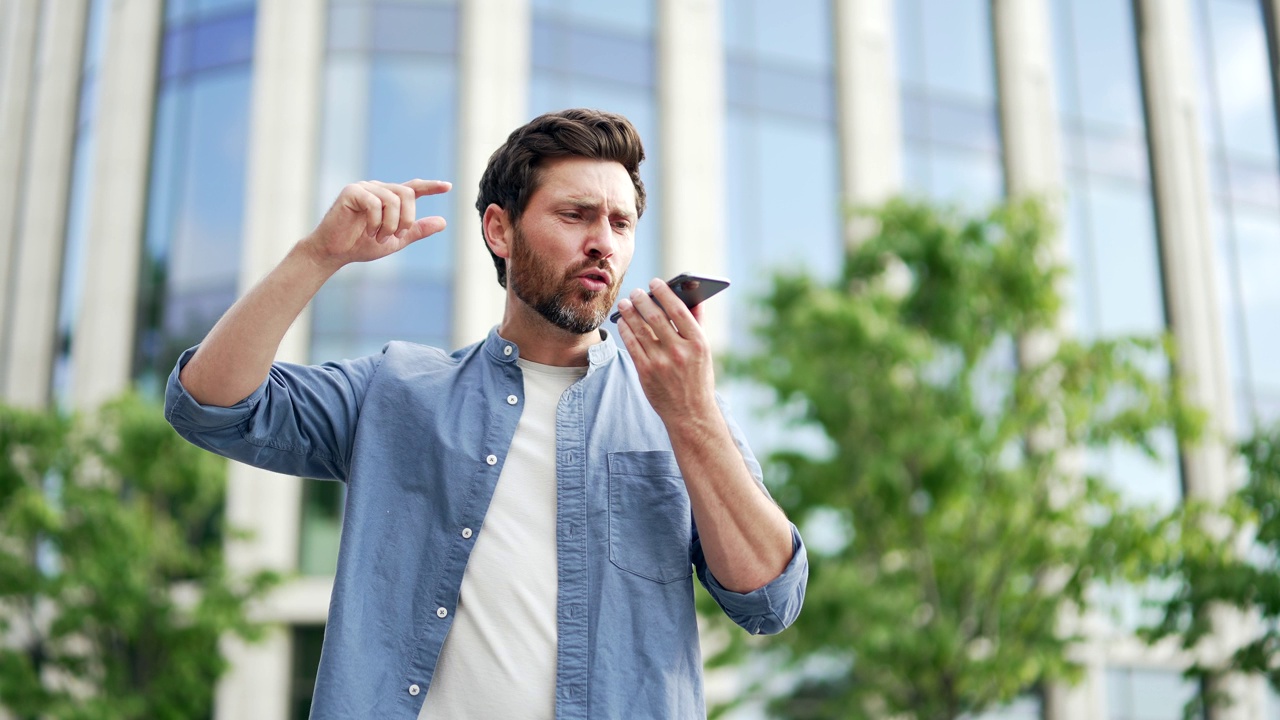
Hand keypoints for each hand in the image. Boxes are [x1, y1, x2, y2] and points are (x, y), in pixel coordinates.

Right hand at [302, 179, 450, 270]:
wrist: (334, 253)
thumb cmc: (361, 245)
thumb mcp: (395, 240)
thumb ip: (416, 231)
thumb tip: (443, 222)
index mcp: (389, 198)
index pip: (413, 188)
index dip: (431, 186)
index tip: (448, 187)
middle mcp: (378, 189)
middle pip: (407, 194)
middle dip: (407, 219)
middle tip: (396, 236)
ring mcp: (364, 188)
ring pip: (393, 200)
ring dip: (391, 224)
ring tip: (379, 237)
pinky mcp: (351, 192)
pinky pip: (375, 203)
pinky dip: (376, 222)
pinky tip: (369, 232)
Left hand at [615, 278, 717, 421]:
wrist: (690, 414)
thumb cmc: (698, 378)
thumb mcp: (704, 351)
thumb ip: (698, 324)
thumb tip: (693, 297)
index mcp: (698, 343)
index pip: (678, 310)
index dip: (664, 293)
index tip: (655, 282)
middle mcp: (679, 352)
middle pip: (655, 317)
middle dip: (642, 300)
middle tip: (636, 291)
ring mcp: (660, 363)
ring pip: (639, 329)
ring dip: (629, 312)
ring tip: (625, 303)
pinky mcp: (645, 373)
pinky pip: (631, 345)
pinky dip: (625, 330)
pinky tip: (622, 322)